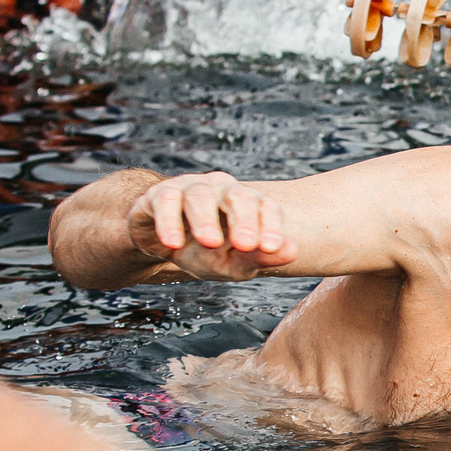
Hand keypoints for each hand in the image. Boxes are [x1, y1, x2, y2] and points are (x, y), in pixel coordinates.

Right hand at [127, 172, 295, 281]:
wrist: (158, 242)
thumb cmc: (202, 251)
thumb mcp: (231, 262)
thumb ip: (259, 257)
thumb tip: (292, 251)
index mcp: (247, 204)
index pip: (266, 207)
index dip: (271, 225)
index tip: (272, 248)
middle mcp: (222, 189)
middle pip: (238, 196)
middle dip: (244, 219)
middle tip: (246, 243)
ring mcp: (190, 188)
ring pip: (201, 195)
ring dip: (206, 219)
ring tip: (210, 242)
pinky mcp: (160, 195)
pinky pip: (166, 201)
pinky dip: (169, 221)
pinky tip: (173, 243)